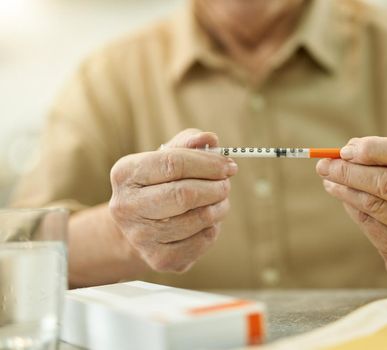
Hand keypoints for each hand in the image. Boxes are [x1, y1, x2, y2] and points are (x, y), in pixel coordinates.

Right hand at [109, 129, 236, 272]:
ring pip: (198, 219)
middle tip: (226, 184)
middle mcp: (126, 206)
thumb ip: (190, 143)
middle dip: (215, 187)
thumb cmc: (160, 182)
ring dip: (219, 207)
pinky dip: (213, 227)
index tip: (229, 165)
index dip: (207, 163)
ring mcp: (140, 236)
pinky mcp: (159, 259)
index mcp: (125, 174)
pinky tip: (207, 220)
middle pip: (184, 195)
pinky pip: (202, 240)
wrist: (141, 224)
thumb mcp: (170, 156)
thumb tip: (209, 139)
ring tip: (219, 200)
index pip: (173, 163)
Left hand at [316, 137, 386, 287]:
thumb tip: (349, 147)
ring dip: (345, 189)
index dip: (374, 149)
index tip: (345, 150)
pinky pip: (370, 224)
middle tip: (325, 165)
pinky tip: (343, 198)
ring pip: (375, 204)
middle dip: (350, 171)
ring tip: (329, 180)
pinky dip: (351, 207)